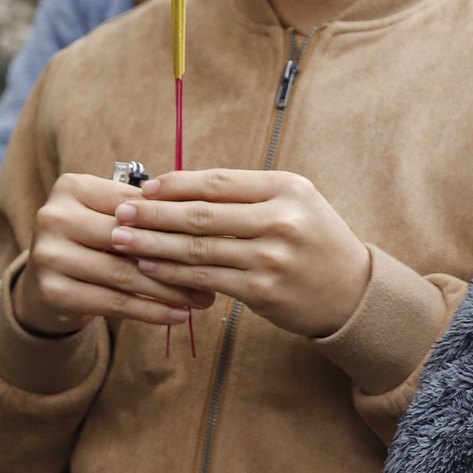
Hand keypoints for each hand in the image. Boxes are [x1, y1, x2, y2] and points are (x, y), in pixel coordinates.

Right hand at [12, 173, 215, 334]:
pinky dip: (151, 311)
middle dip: (178, 258)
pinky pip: (114, 302)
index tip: (217, 237)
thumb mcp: (115, 218)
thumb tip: (213, 222)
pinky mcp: (52, 291)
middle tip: (217, 273)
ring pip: (126, 274)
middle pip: (131, 239)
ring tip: (203, 299)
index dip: (179, 222)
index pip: (137, 206)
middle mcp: (53, 217)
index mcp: (73, 187)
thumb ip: (150, 214)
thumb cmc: (96, 241)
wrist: (48, 280)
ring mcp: (48, 255)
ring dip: (171, 290)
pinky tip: (178, 315)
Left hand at [108, 169, 373, 338]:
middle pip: (202, 214)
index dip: (176, 184)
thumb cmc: (315, 242)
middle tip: (120, 213)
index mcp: (288, 188)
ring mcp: (272, 256)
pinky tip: (149, 269)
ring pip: (198, 248)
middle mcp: (281, 218)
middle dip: (154, 214)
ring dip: (153, 245)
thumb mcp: (295, 204)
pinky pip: (206, 279)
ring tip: (122, 241)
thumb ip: (247, 196)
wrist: (352, 290)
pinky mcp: (263, 290)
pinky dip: (172, 273)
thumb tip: (180, 190)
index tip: (145, 189)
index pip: (219, 182)